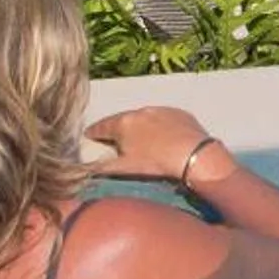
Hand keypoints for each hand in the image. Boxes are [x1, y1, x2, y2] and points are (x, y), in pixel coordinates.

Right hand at [83, 106, 223, 184]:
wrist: (193, 154)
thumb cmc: (155, 163)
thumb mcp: (123, 169)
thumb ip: (101, 168)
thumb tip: (85, 169)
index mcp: (124, 123)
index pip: (102, 127)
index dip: (94, 132)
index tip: (89, 135)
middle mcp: (141, 111)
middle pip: (123, 120)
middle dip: (117, 129)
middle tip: (113, 138)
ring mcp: (162, 110)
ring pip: (144, 118)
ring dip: (139, 127)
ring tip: (139, 139)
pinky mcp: (180, 113)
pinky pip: (164, 119)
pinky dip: (158, 126)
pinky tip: (161, 137)